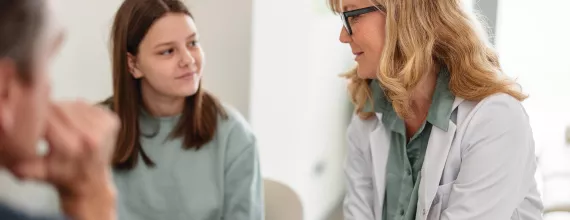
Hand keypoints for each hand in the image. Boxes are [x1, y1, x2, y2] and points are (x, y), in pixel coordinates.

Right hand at [11, 100, 119, 219]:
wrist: (91, 183)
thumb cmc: (61, 176)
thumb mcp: (36, 172)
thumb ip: (21, 159)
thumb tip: (8, 143)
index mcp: (70, 147)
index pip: (46, 118)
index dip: (35, 116)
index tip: (30, 120)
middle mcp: (90, 135)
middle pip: (60, 107)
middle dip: (48, 111)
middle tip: (43, 119)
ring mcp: (104, 127)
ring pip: (73, 103)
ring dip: (63, 108)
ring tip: (59, 123)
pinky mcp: (112, 120)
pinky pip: (88, 105)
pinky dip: (78, 109)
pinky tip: (75, 122)